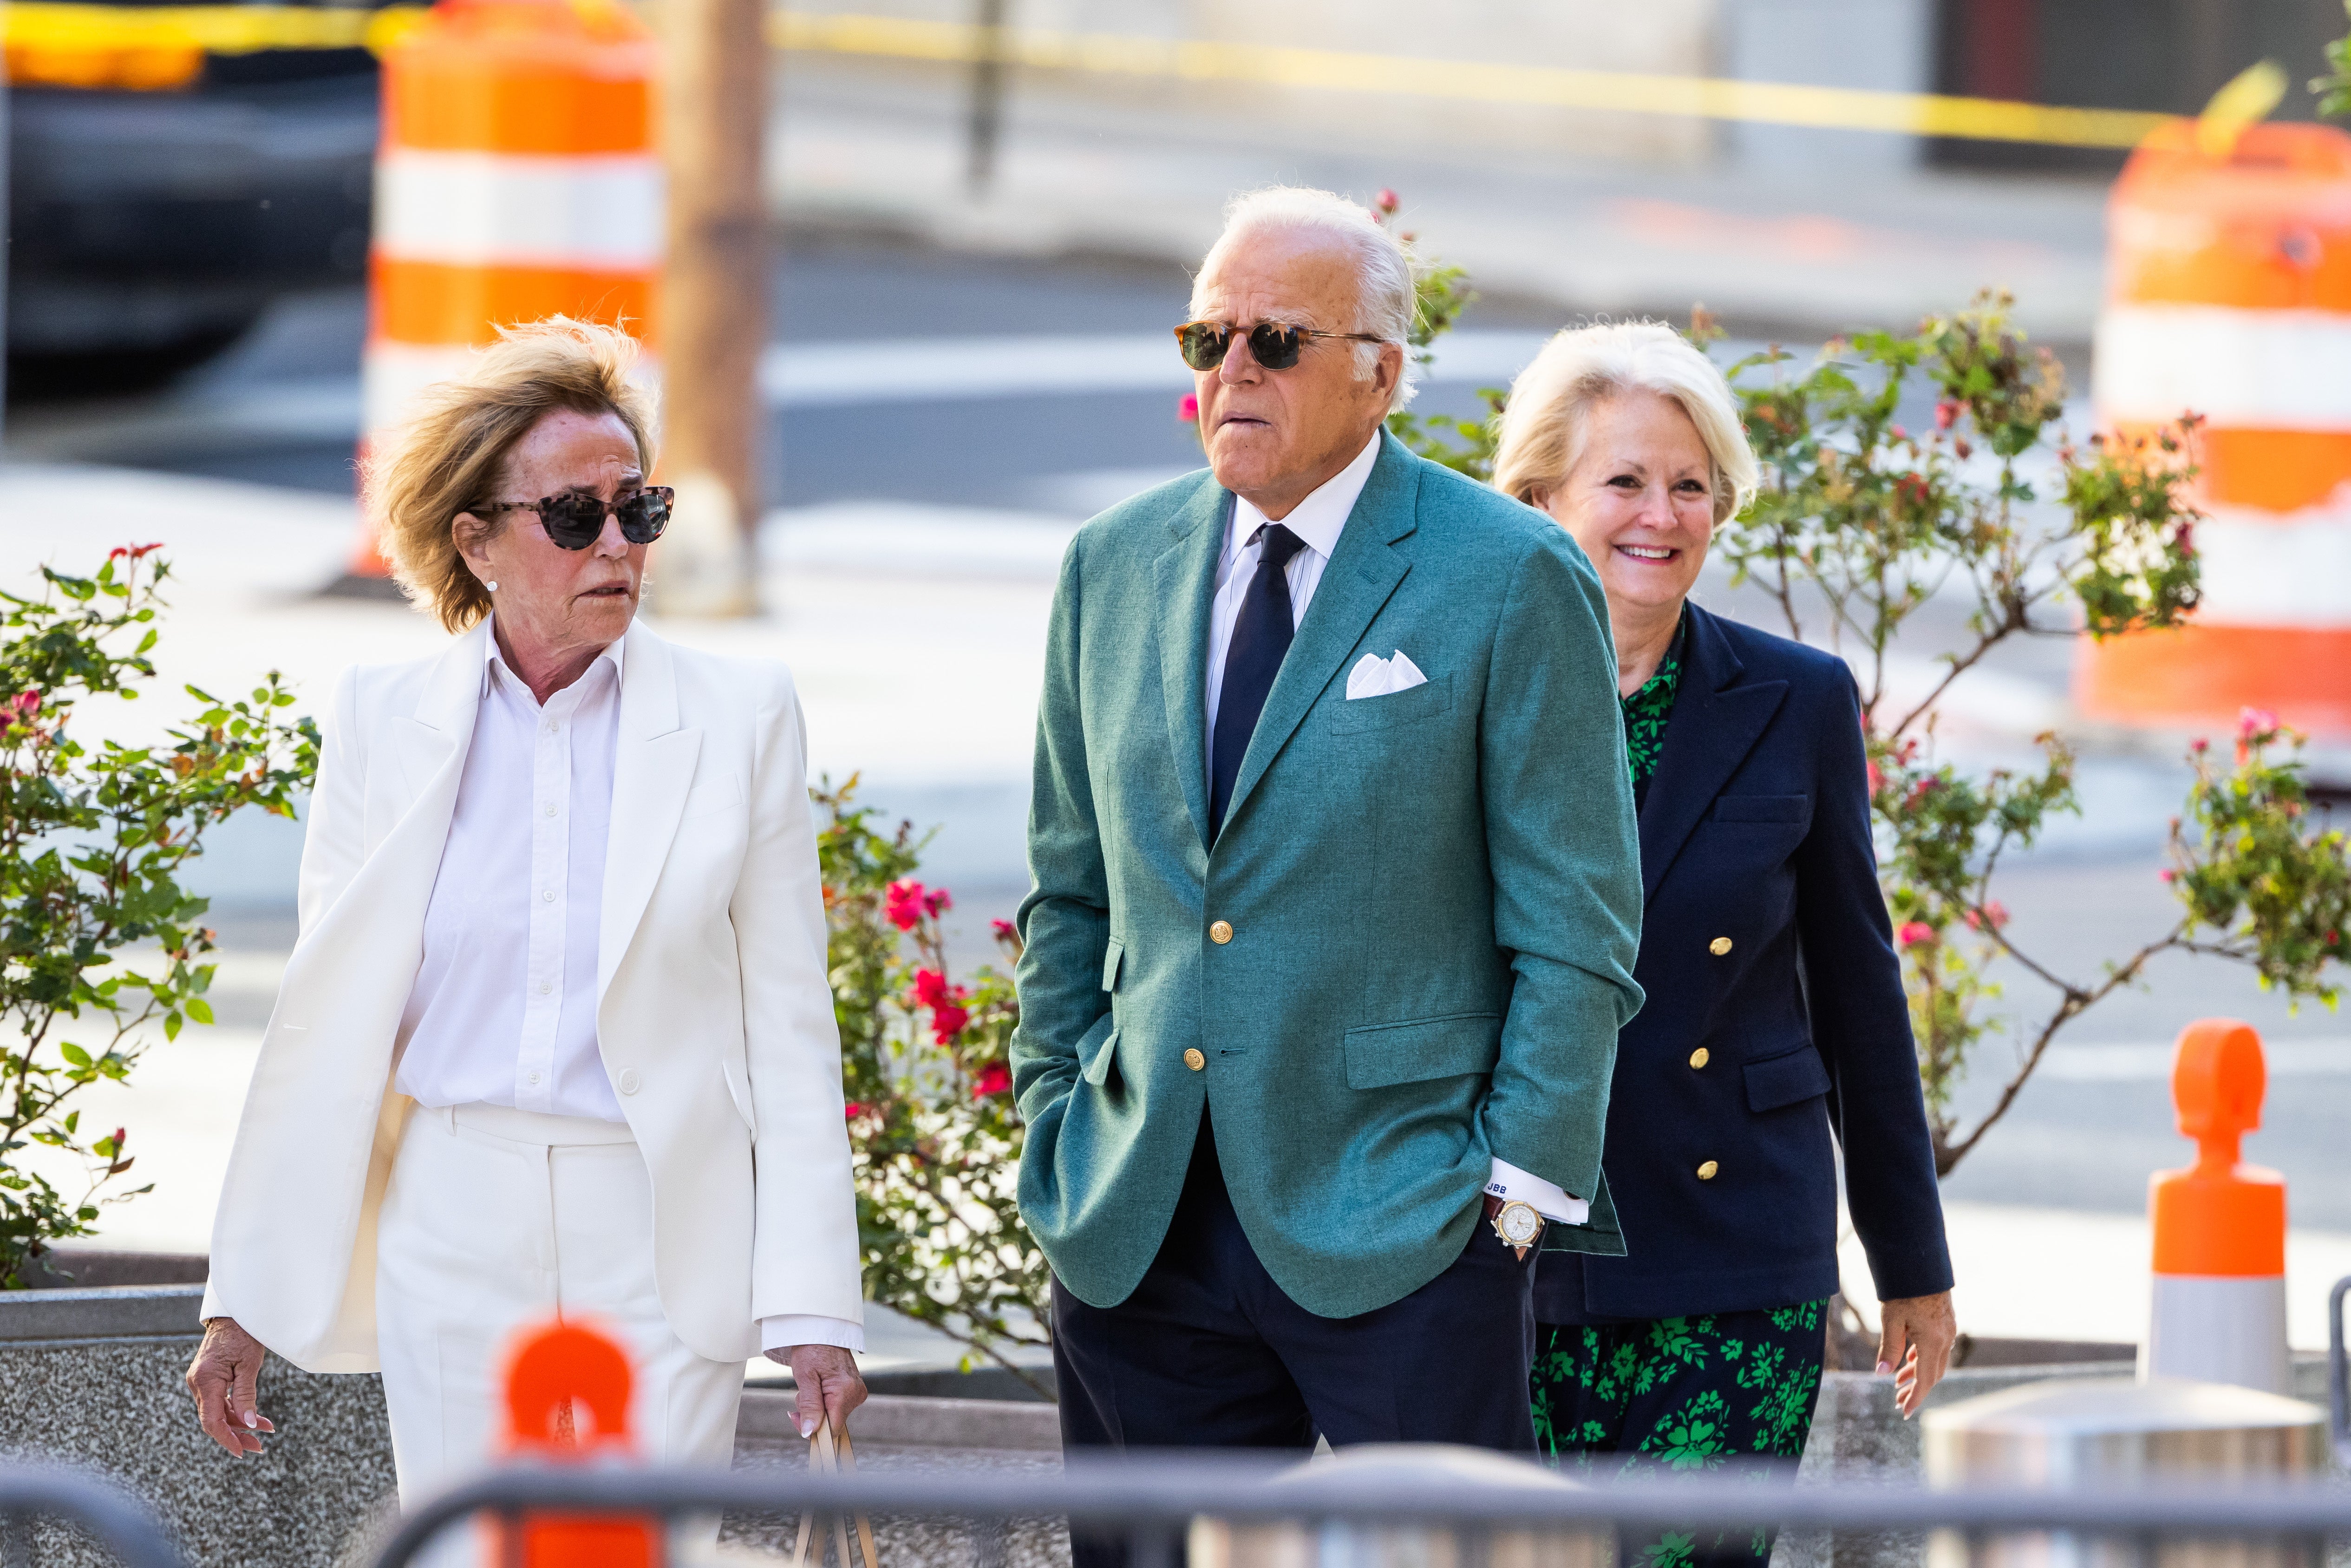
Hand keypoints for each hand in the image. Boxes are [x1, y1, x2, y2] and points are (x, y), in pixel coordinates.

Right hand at [185, 1317, 275, 1456]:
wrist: (233, 1316)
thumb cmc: (243, 1336)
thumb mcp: (250, 1365)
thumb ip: (246, 1396)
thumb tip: (249, 1424)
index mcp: (206, 1381)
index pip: (212, 1421)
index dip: (226, 1439)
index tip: (242, 1451)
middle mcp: (197, 1384)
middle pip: (214, 1420)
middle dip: (237, 1435)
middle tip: (259, 1447)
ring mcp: (200, 1383)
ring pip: (217, 1413)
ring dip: (239, 1424)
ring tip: (266, 1429)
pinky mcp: (207, 1381)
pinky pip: (219, 1402)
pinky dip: (235, 1411)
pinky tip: (254, 1418)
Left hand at [765, 1344, 867, 1438]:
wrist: (822, 1331)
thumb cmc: (811, 1350)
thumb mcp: (805, 1378)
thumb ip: (809, 1406)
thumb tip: (809, 1433)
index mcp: (845, 1392)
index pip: (832, 1429)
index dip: (813, 1428)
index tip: (797, 1416)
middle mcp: (856, 1393)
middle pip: (831, 1422)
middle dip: (812, 1415)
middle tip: (800, 1396)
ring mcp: (857, 1392)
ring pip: (833, 1415)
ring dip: (817, 1407)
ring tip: (810, 1387)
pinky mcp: (855, 1390)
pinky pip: (837, 1406)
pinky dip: (824, 1401)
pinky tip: (818, 1387)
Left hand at [1877, 1290, 1956, 1418]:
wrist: (1921, 1262)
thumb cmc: (1904, 1289)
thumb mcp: (1891, 1319)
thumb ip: (1889, 1348)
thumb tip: (1881, 1373)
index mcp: (1933, 1341)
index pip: (1925, 1379)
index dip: (1915, 1397)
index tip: (1905, 1411)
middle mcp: (1945, 1338)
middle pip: (1933, 1373)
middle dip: (1916, 1389)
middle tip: (1898, 1400)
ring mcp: (1947, 1330)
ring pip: (1935, 1360)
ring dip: (1917, 1373)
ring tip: (1898, 1382)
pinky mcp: (1945, 1321)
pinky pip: (1936, 1348)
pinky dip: (1922, 1358)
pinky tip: (1909, 1360)